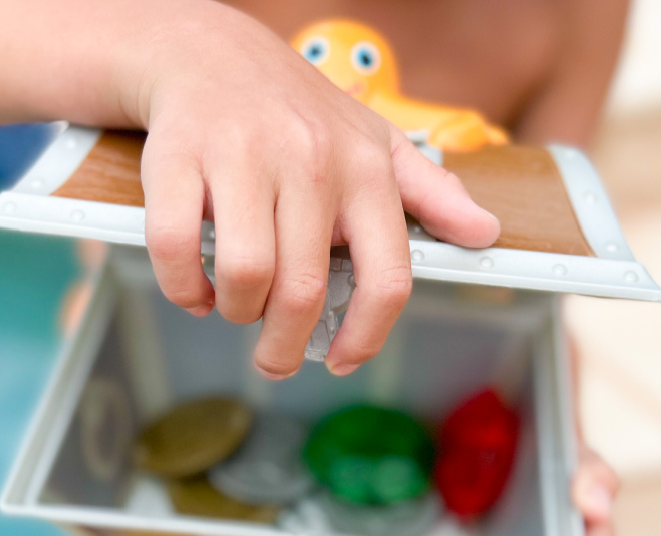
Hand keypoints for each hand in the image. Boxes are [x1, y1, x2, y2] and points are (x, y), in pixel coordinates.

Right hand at [136, 2, 499, 378]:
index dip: (367, 336)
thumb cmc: (295, 109)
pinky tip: (196, 288)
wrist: (207, 50)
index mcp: (365, 169)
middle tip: (275, 355)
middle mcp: (310, 161)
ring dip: (236, 311)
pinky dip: (183, 286)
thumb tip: (484, 231)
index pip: (387, 277)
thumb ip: (430, 192)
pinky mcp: (179, 156)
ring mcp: (242, 157)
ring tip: (235, 306)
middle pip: (305, 291)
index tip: (342, 359)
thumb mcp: (374, 140)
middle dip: (285, 345)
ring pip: (246, 275)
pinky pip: (176, 247)